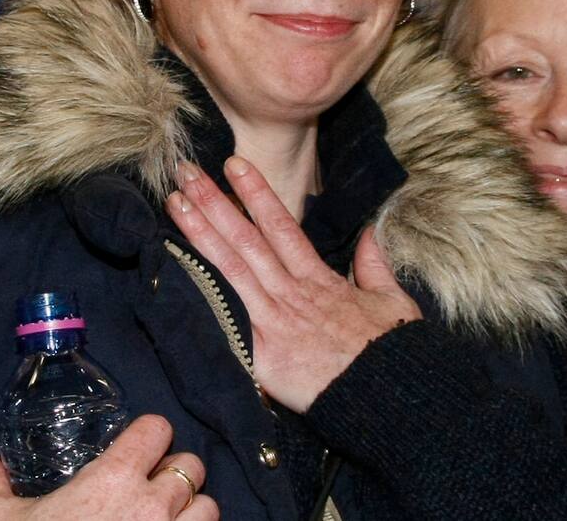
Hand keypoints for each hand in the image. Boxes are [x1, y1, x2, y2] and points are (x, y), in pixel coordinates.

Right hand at [0, 414, 217, 519]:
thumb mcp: (0, 520)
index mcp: (112, 479)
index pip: (156, 429)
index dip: (150, 434)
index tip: (139, 447)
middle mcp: (151, 506)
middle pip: (191, 466)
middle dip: (176, 473)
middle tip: (155, 487)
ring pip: (209, 509)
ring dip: (193, 512)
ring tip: (170, 520)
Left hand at [166, 156, 419, 413]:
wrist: (388, 402)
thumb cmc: (390, 355)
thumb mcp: (392, 303)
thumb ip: (374, 266)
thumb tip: (369, 234)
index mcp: (318, 279)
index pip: (280, 225)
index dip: (255, 192)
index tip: (233, 163)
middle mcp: (289, 293)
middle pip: (244, 239)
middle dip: (214, 202)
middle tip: (184, 171)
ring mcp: (272, 322)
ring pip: (229, 268)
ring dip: (199, 234)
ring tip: (174, 204)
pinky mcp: (260, 356)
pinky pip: (225, 320)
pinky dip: (201, 295)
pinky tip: (175, 272)